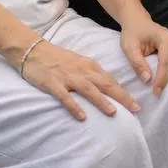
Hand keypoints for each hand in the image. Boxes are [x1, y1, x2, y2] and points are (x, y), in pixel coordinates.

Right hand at [18, 39, 141, 120]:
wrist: (31, 50)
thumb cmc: (55, 58)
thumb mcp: (77, 62)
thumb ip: (91, 73)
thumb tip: (107, 86)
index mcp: (88, 65)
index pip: (110, 79)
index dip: (124, 91)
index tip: (136, 104)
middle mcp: (80, 70)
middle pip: (104, 84)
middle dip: (121, 96)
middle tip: (135, 109)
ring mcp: (66, 77)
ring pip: (88, 89)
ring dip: (101, 100)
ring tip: (113, 113)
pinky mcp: (53, 83)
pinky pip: (65, 96)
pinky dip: (74, 106)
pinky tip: (82, 117)